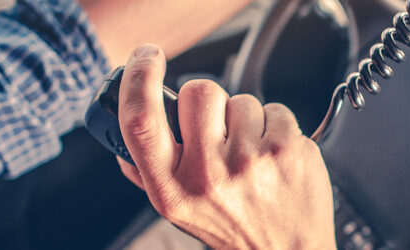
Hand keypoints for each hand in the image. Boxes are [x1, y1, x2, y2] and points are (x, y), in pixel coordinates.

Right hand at [116, 44, 335, 248]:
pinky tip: (274, 156)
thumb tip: (121, 144)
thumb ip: (149, 175)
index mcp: (172, 190)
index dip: (138, 79)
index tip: (145, 57)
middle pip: (200, 92)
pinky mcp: (288, 150)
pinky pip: (276, 109)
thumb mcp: (180, 212)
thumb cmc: (234, 229)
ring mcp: (252, 161)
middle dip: (209, 101)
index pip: (141, 121)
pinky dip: (275, 127)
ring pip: (242, 100)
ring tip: (251, 155)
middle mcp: (209, 175)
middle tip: (219, 129)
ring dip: (246, 121)